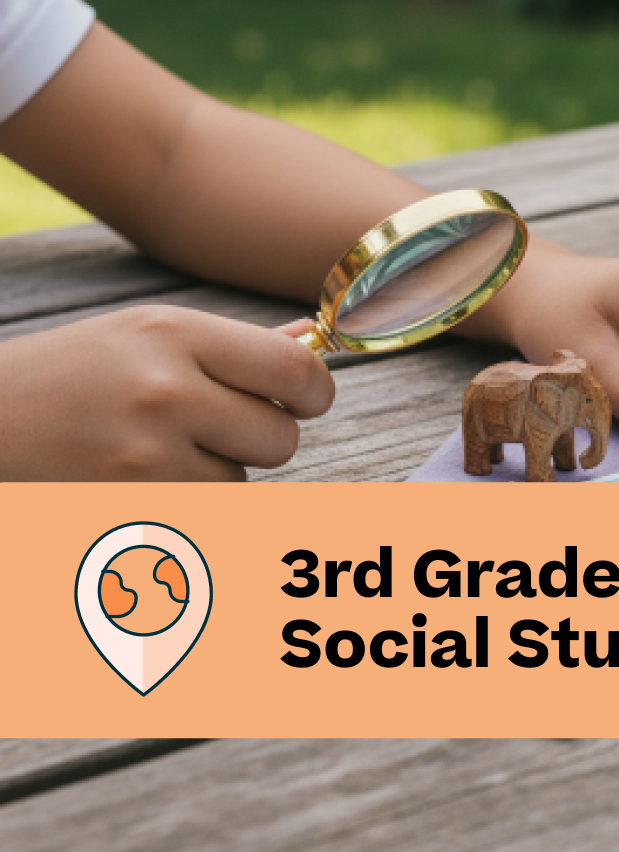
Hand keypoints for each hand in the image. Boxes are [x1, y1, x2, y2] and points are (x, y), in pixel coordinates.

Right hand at [0, 306, 333, 480]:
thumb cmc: (69, 375)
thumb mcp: (145, 336)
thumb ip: (236, 346)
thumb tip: (311, 338)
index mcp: (175, 335)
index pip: (294, 369)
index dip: (315, 390)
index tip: (307, 398)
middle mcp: (166, 394)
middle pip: (281, 439)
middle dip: (260, 438)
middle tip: (215, 425)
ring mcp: (145, 460)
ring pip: (240, 484)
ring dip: (213, 473)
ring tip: (151, 448)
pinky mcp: (128, 513)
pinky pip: (201, 516)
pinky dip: (183, 505)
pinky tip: (136, 479)